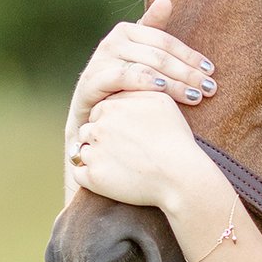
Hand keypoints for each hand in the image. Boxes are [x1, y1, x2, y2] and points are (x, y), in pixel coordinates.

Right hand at [66, 0, 214, 127]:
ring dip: (175, 83)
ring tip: (196, 96)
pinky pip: (124, 77)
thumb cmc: (118, 85)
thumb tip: (166, 1)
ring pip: (146, 67)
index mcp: (126, 31)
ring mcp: (102, 60)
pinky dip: (144, 82)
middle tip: (211, 89)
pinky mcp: (93, 80)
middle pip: (159, 55)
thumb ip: (153, 32)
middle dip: (188, 73)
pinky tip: (163, 90)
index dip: (189, 55)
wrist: (89, 114)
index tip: (211, 71)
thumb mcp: (137, 58)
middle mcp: (112, 41)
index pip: (165, 41)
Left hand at [68, 89, 226, 227]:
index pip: (99, 113)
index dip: (112, 124)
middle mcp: (97, 127)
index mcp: (110, 106)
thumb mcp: (161, 101)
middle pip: (88, 131)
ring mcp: (93, 152)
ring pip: (82, 152)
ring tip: (120, 165)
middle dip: (101, 139)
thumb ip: (138, 88)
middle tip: (124, 151)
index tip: (127, 135)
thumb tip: (128, 82)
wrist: (180, 174)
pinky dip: (91, 177)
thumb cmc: (175, 138)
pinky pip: (80, 174)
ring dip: (95, 158)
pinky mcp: (93, 178)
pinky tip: (109, 179)